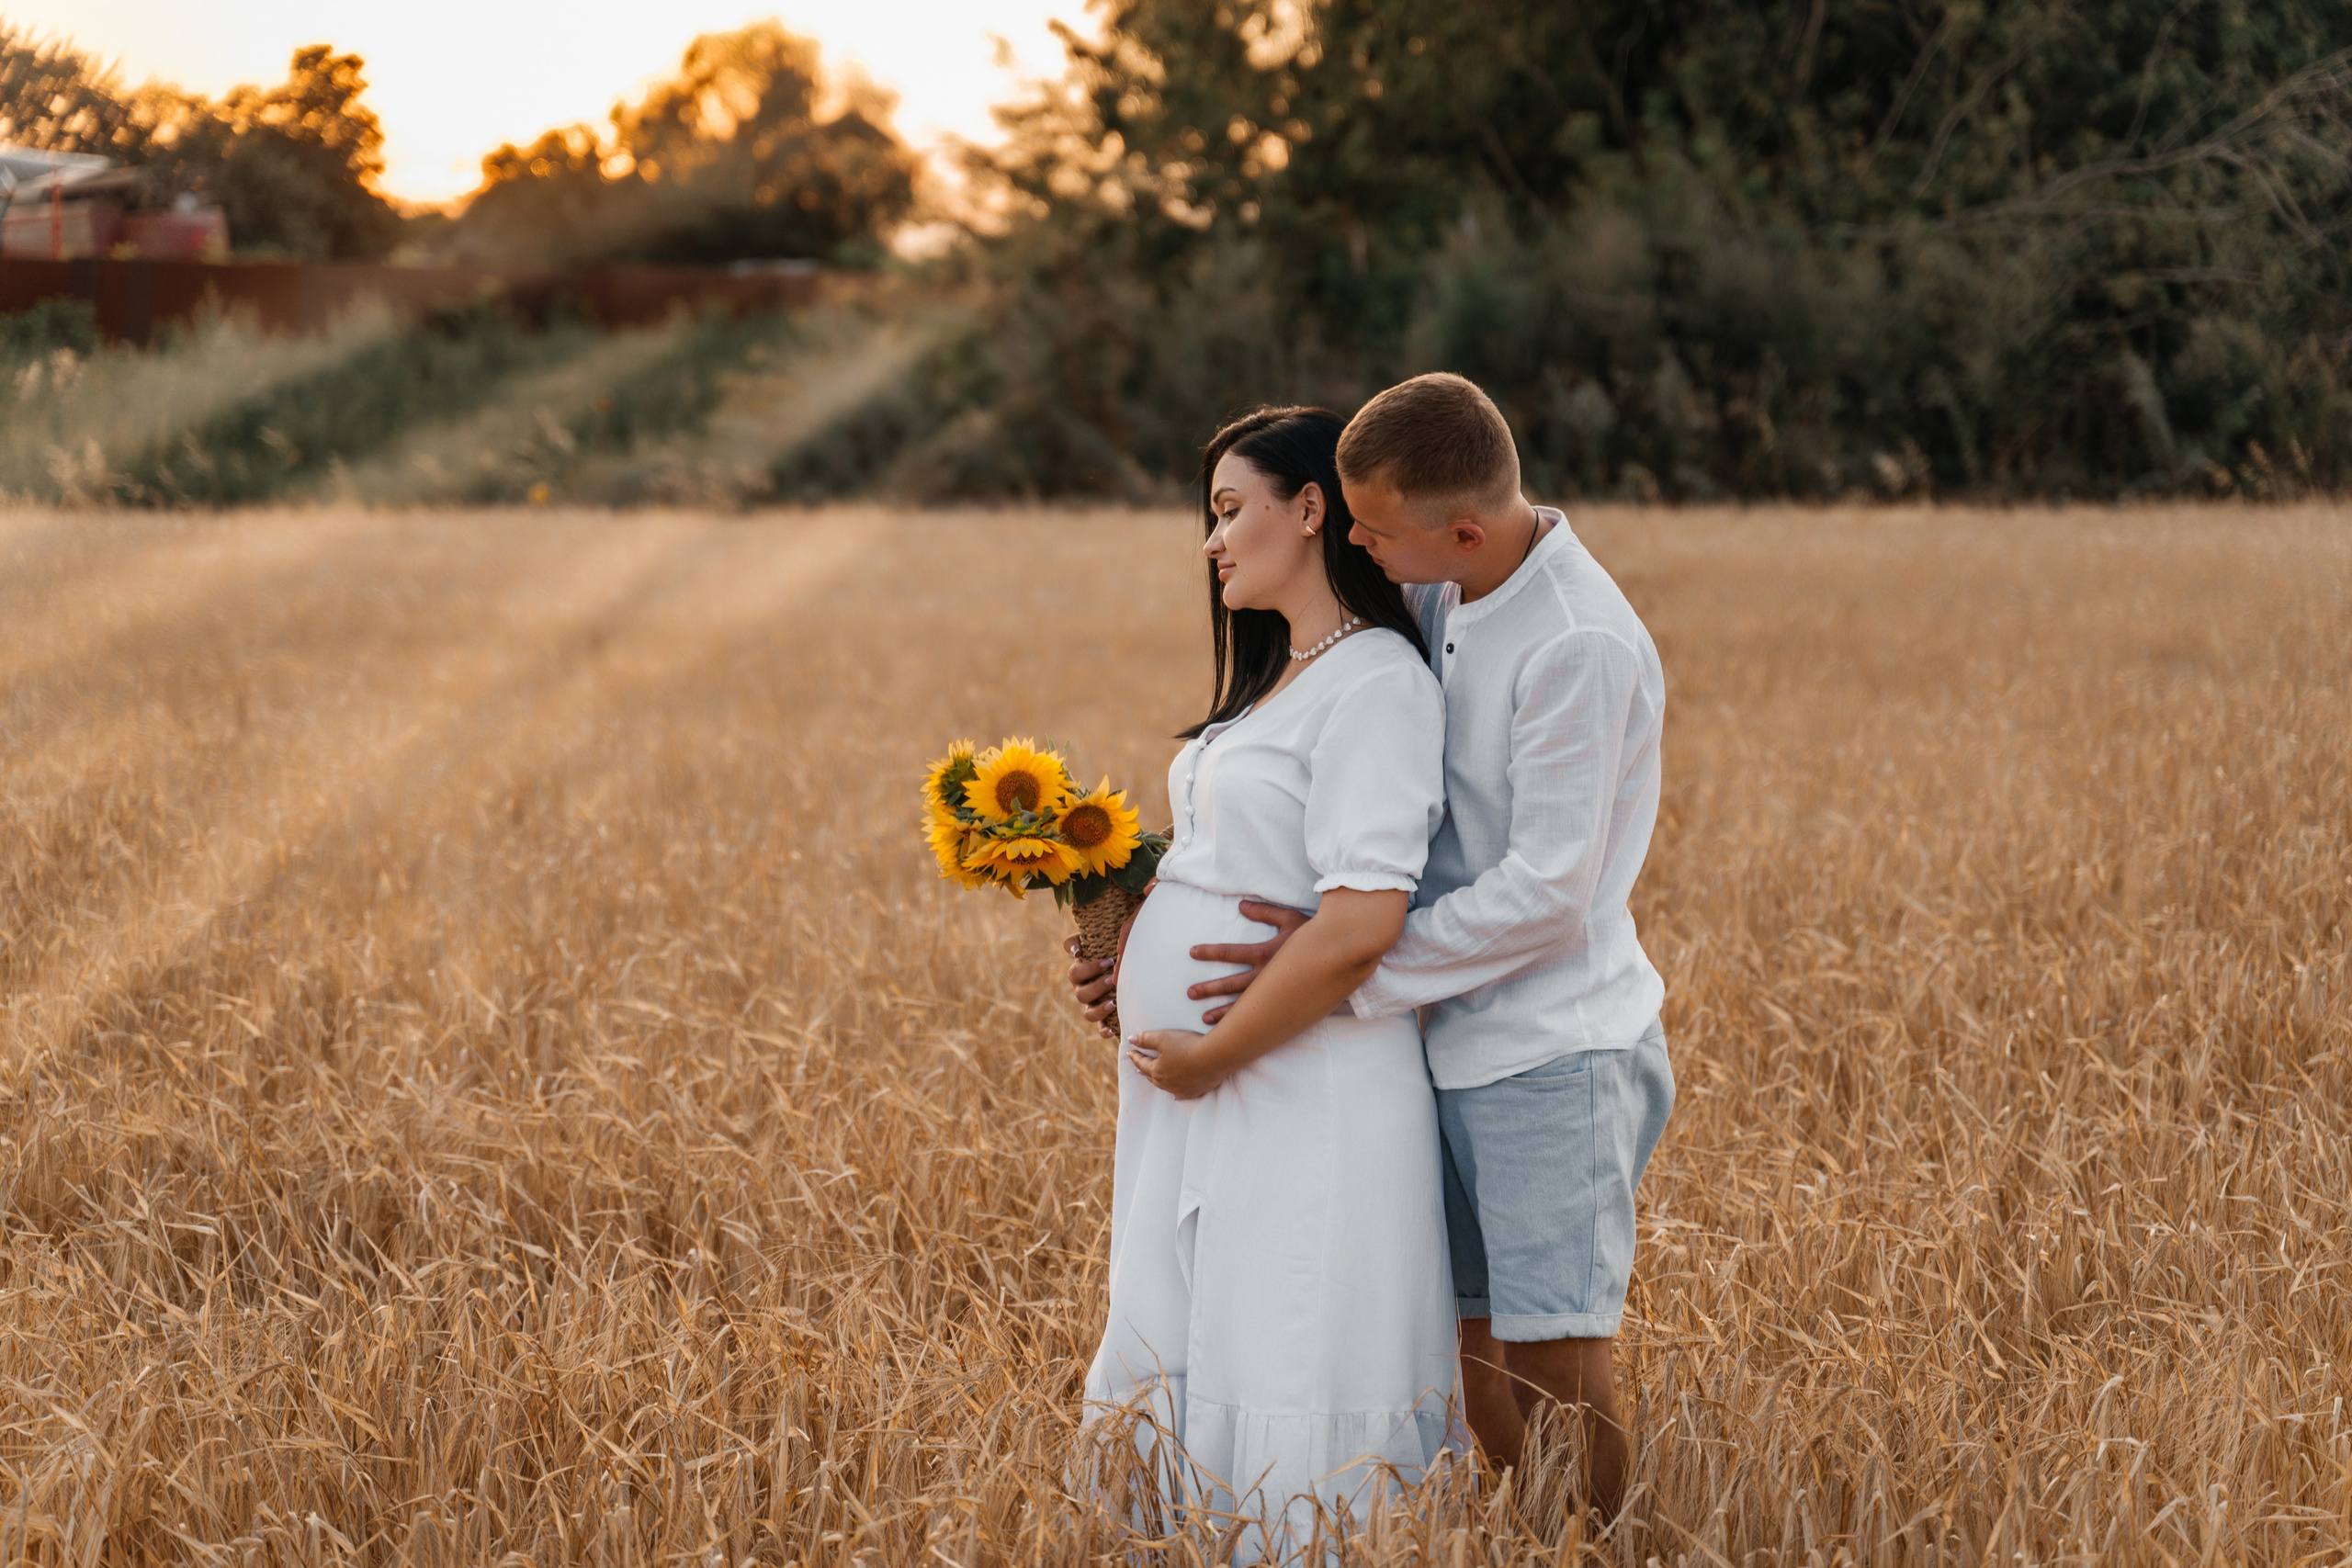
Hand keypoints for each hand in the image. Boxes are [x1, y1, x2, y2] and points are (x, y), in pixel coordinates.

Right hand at [1063, 897, 1144, 1038]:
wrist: (1156, 969)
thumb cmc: (1142, 943)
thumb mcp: (1142, 925)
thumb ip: (1145, 903)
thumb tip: (1150, 888)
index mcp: (1090, 957)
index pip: (1072, 952)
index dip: (1076, 952)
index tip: (1088, 951)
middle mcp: (1088, 979)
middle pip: (1075, 983)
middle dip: (1091, 977)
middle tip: (1111, 970)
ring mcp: (1097, 999)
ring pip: (1084, 1008)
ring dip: (1096, 1004)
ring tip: (1113, 999)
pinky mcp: (1110, 1017)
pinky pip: (1099, 1027)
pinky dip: (1102, 1029)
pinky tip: (1111, 1029)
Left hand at [1127, 1029, 1229, 1098]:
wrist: (1215, 1057)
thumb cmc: (1188, 1045)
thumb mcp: (1163, 1037)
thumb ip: (1146, 1039)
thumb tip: (1131, 1040)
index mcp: (1157, 1070)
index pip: (1142, 1063)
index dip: (1136, 1056)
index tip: (1130, 1052)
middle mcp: (1167, 1083)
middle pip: (1152, 1076)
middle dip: (1144, 1070)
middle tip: (1139, 1067)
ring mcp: (1181, 1089)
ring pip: (1165, 1087)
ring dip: (1158, 1081)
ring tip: (1154, 1078)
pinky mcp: (1195, 1091)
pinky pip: (1182, 1095)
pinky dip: (1176, 1094)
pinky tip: (1175, 1095)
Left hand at [1185, 899, 1308, 1024]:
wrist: (1343, 955)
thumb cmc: (1316, 933)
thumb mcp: (1290, 919)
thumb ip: (1264, 912)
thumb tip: (1241, 905)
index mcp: (1266, 953)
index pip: (1230, 952)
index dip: (1210, 952)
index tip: (1192, 952)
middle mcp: (1268, 976)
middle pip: (1231, 984)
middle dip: (1209, 989)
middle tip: (1189, 992)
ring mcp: (1276, 993)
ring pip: (1244, 1006)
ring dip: (1222, 1012)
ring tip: (1203, 1018)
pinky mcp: (1285, 1004)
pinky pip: (1262, 1016)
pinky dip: (1245, 1024)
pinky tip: (1233, 1030)